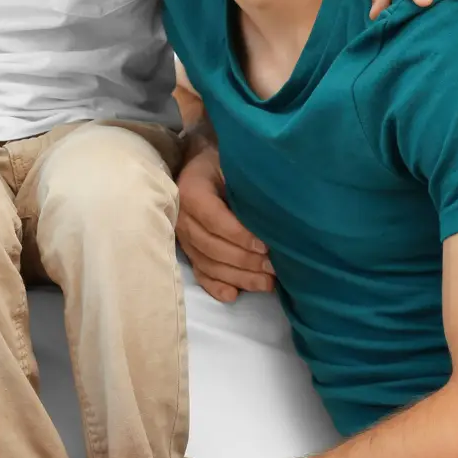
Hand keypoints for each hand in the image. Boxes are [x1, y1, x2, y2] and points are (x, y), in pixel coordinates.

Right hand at [176, 144, 271, 301]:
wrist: (200, 165)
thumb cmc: (223, 162)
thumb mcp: (232, 162)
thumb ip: (246, 181)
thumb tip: (275, 207)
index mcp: (191, 190)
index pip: (214, 218)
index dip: (239, 235)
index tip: (266, 245)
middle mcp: (182, 217)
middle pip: (211, 246)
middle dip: (244, 261)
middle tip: (274, 268)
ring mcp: (183, 238)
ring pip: (207, 264)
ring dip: (238, 277)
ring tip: (267, 283)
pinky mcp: (188, 251)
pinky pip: (199, 273)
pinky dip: (215, 287)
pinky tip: (234, 295)